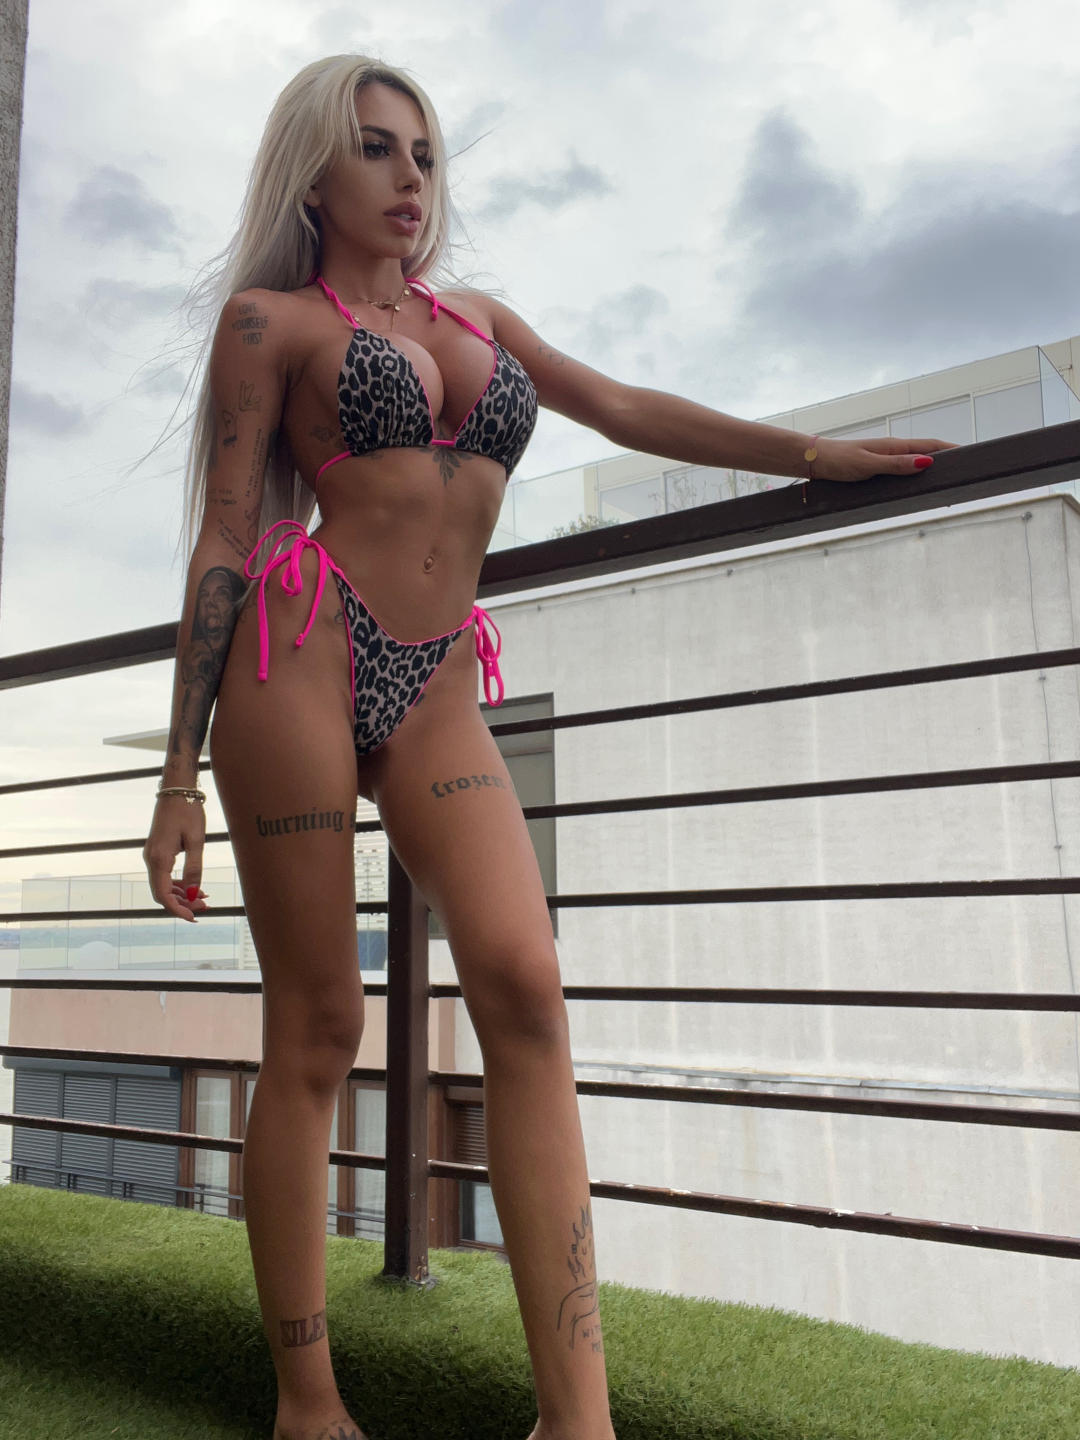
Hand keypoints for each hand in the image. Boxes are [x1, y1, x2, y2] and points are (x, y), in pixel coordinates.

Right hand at [143, 796, 208, 922]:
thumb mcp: (197, 841)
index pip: (163, 895)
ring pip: (163, 885)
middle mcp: (151, 859)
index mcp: (159, 859)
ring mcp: (152, 855)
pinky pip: (164, 874)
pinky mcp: (157, 850)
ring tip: (203, 897)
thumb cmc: (188, 811)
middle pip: (162, 893)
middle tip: (205, 906)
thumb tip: (193, 892)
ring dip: (181, 894)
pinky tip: (194, 885)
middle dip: (182, 903)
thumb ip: (194, 868)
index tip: (193, 917)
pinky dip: (178, 883)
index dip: (177, 910)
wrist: (177, 789)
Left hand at [816, 436, 960, 483]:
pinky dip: (916, 473)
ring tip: (950, 478)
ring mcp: (886, 458)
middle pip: (928, 453)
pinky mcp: (877, 467)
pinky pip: (904, 469)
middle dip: (949, 459)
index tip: (974, 455)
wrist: (815, 460)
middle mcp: (894, 449)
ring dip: (933, 467)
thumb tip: (927, 462)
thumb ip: (897, 464)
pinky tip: (919, 482)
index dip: (953, 449)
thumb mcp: (868, 464)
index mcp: (895, 446)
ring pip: (916, 461)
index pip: (933, 445)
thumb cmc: (838, 460)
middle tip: (967, 470)